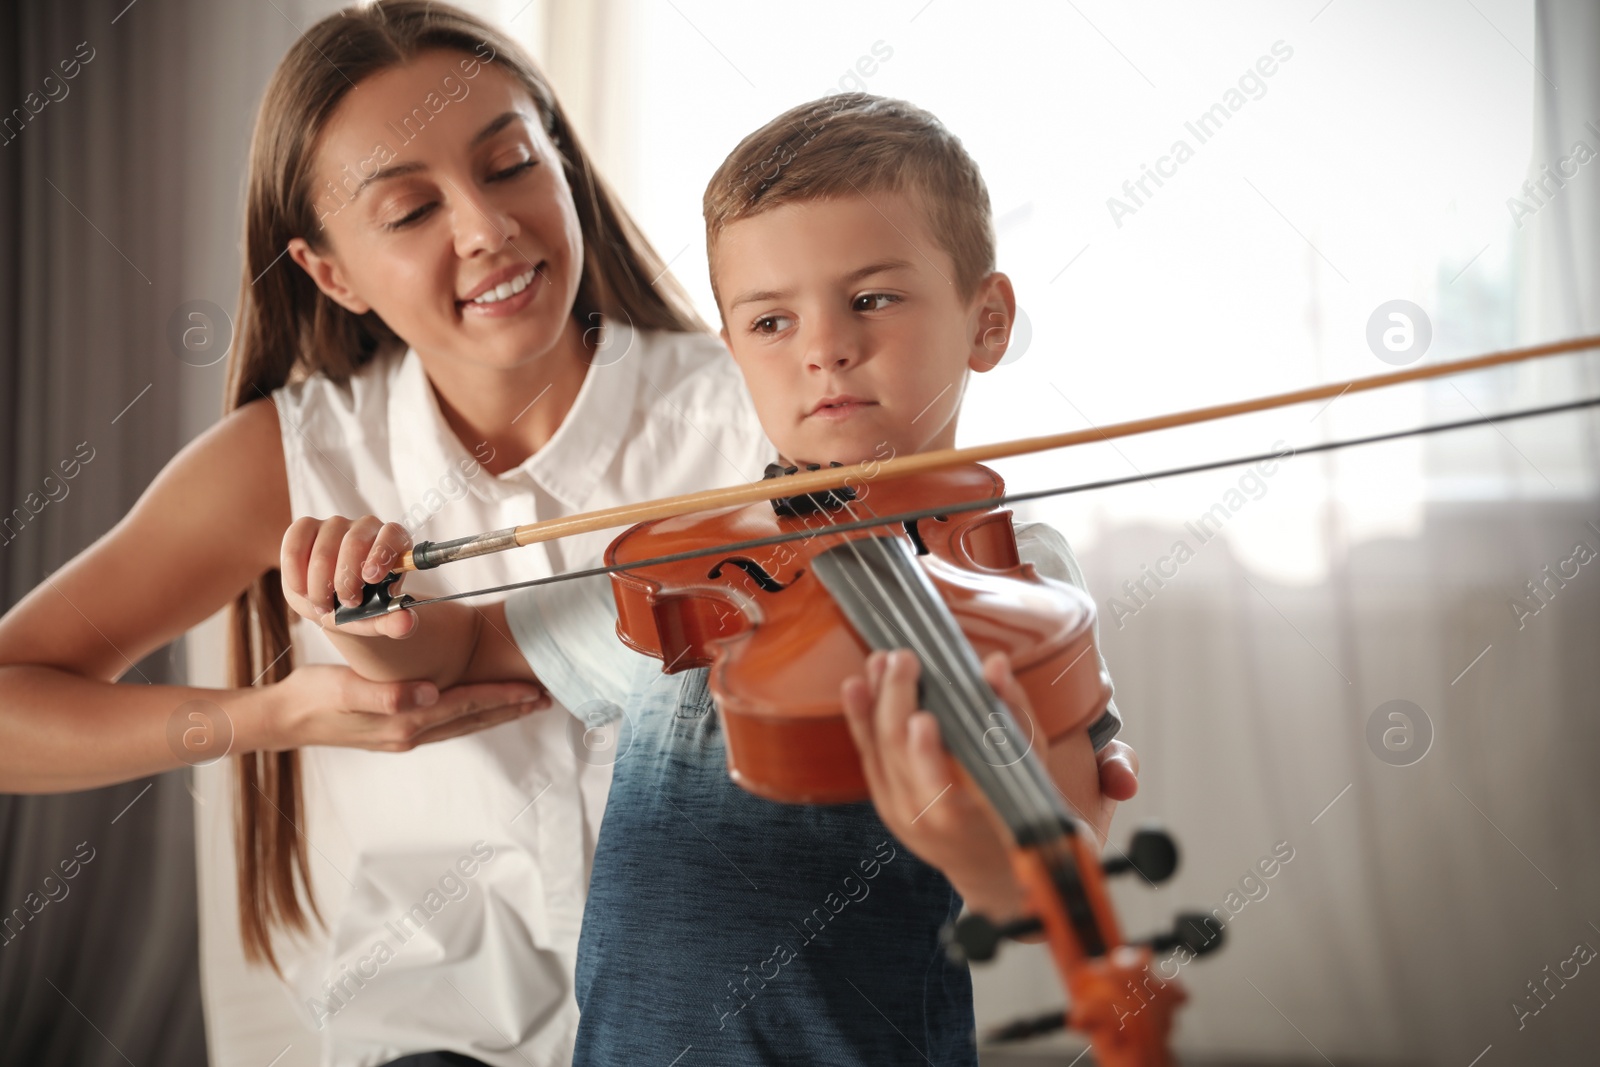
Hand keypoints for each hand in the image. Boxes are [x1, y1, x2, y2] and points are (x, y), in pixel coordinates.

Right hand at [248, 663, 548, 752]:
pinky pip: (443, 724)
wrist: (282, 718)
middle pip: (472, 718)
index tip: (533, 689)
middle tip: (546, 697)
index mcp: (403, 720)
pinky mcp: (393, 731)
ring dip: (494, 712)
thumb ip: (384, 693)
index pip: (465, 705)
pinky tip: (475, 706)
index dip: (501, 696)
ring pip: (461, 723)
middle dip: (510, 708)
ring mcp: (403, 735)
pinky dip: (468, 713)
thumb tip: (428, 692)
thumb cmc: (311, 697)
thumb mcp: (343, 689)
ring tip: (524, 703)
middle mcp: (409, 732)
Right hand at [280, 516, 418, 638]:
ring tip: (324, 604)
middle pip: (355, 543)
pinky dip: (296, 573)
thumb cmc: (361, 607)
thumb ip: (394, 622)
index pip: (392, 534)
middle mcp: (366, 528)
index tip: (371, 579)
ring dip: (320, 585)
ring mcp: (334, 525)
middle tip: (347, 603)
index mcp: (393, 543)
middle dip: (346, 580)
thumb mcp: (378, 619)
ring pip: (324, 549)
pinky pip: (296, 544)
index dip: (381, 554)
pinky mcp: (306, 528)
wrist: (330, 606)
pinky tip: (303, 589)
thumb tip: (406, 622)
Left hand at [842, 649, 1134, 921]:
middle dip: (897, 702)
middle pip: (898, 757)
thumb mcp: (1028, 765)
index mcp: (966, 819)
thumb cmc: (1014, 807)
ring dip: (874, 703)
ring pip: (877, 752)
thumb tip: (995, 665)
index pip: (938, 789)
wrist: (987, 863)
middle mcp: (923, 819)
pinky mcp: (882, 800)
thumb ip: (1013, 711)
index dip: (925, 755)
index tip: (923, 717)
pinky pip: (868, 756)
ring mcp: (896, 811)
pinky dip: (861, 719)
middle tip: (905, 658)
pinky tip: (858, 687)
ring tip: (880, 661)